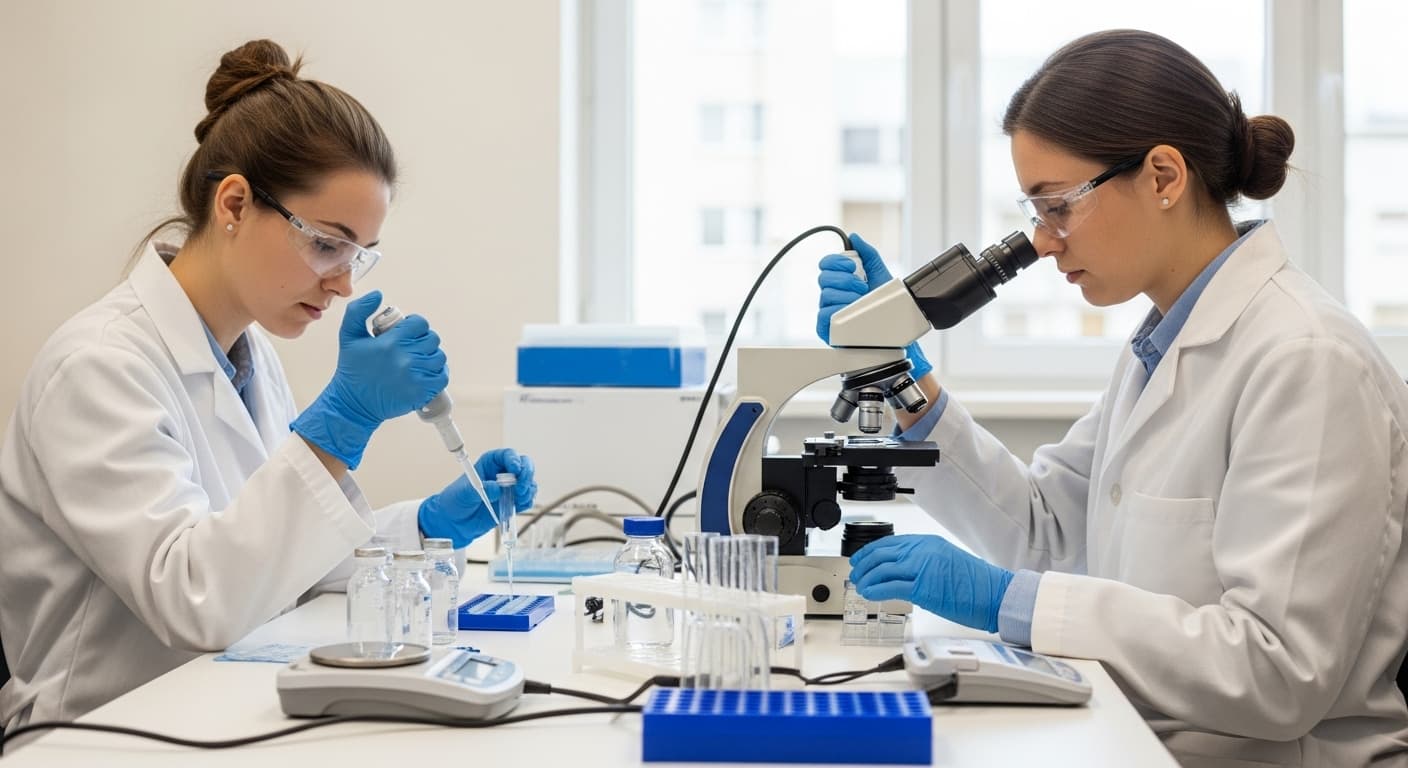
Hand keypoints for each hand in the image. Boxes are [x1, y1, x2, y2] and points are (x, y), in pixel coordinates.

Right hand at [291, 291, 448, 468]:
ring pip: (439, 357)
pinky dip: (437, 373)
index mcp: (391, 342)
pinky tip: (426, 373)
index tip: (407, 332)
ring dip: (431, 357)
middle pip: (432, 339)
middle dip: (423, 340)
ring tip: (418, 360)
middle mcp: (406, 358)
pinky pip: (442, 376)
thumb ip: (359, 311)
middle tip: (411, 347)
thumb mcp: (348, 336)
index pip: (420, 324)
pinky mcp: (422, 392)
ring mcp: (416, 376)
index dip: (415, 326)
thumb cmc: (352, 370)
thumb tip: (378, 294)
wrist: (354, 404)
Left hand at [418, 448, 537, 547]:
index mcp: (490, 463)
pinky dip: (526, 501)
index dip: (514, 460)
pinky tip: (518, 505)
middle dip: (527, 474)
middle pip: (524, 465)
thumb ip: (480, 489)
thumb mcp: (463, 493)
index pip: (508, 455)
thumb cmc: (455, 501)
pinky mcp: (512, 502)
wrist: (454, 522)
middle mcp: (502, 473)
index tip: (515, 470)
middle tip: (521, 487)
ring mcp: (509, 488)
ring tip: (518, 498)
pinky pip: (526, 499)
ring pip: (528, 482)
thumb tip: (497, 488)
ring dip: (528, 490)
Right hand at [816, 233, 931, 378]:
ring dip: (848, 297)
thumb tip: (854, 238)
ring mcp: (828, 312)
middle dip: (846, 280)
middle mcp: (832, 295)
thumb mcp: (881, 275)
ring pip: (826, 295)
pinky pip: (823, 315)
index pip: (826, 264)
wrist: (894, 332)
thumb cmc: (886, 307)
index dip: (836, 262)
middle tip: (862, 287)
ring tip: (861, 304)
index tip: (853, 267)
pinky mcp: (826, 329)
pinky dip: (838, 312)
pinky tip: (851, 313)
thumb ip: (868, 255)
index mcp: (841, 280)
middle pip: (824, 277)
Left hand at [848, 534, 1012, 632]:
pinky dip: (875, 590)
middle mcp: (923, 551)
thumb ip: (922, 562)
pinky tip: (869, 594)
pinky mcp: (923, 588)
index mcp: (928, 543)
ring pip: (882, 569)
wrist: (994, 595)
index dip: (870, 551)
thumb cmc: (975, 584)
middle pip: (881, 554)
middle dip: (863, 565)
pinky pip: (890, 587)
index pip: (890, 542)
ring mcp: (922, 568)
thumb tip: (900, 573)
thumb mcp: (945, 561)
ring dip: (866, 579)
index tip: (860, 559)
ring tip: (860, 587)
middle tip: (856, 574)